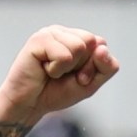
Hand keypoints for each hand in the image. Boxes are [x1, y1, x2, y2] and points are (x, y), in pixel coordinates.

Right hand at [0, 25, 119, 126]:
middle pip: (92, 43)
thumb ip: (105, 68)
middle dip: (82, 66)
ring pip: (79, 47)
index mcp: (78, 39)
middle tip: (64, 75)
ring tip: (53, 71)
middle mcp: (65, 32)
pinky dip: (56, 70)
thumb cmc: (57, 92)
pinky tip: (44, 69)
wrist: (31, 104)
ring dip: (68, 68)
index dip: (95, 67)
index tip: (78, 78)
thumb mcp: (90, 84)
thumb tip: (103, 48)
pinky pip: (64, 56)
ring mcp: (51, 32)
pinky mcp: (39, 39)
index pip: (102, 46)